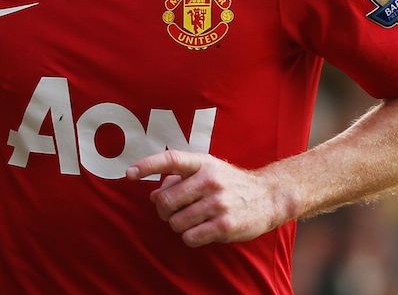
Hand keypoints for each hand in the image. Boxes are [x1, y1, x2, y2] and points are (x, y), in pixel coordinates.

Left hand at [127, 150, 289, 246]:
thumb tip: (153, 195)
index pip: (170, 159)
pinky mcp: (225, 225)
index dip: (147, 165)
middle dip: (164, 210)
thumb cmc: (230, 183)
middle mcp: (209, 180)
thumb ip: (179, 179)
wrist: (269, 196)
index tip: (129, 173)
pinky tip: (201, 231)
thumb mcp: (207, 171)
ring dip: (179, 225)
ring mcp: (218, 203)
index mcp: (202, 163)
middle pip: (165, 201)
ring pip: (176, 222)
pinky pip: (190, 237)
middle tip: (173, 212)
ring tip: (192, 220)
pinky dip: (190, 237)